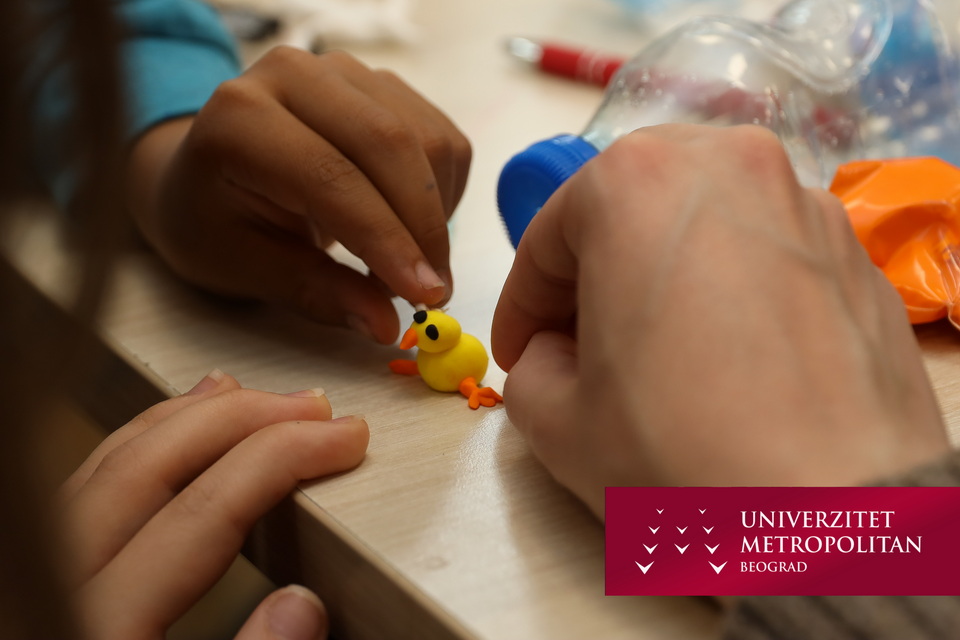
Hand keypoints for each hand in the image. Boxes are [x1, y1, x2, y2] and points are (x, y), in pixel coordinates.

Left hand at [59, 370, 367, 638]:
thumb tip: (302, 606)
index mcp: (102, 624)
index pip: (206, 509)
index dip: (284, 459)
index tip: (342, 439)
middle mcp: (57, 583)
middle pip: (154, 466)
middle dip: (246, 420)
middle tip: (314, 406)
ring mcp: (34, 574)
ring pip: (113, 460)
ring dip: (192, 417)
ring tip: (249, 393)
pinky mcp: (34, 576)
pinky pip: (88, 480)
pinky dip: (141, 441)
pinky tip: (171, 432)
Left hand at [126, 46, 470, 344]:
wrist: (210, 166)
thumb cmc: (215, 220)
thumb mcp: (247, 266)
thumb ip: (317, 292)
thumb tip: (385, 326)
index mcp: (239, 118)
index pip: (331, 177)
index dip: (386, 241)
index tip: (424, 297)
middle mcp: (292, 73)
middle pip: (389, 145)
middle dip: (424, 228)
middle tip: (433, 294)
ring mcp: (343, 69)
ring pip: (427, 141)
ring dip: (436, 214)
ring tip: (408, 263)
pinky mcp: (382, 83)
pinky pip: (441, 138)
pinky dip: (443, 193)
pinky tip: (412, 225)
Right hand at [491, 124, 948, 518]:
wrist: (837, 521)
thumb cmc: (679, 455)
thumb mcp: (556, 421)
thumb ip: (531, 366)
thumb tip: (558, 352)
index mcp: (636, 181)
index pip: (550, 236)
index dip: (522, 303)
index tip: (520, 352)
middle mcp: (729, 164)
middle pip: (630, 208)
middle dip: (594, 272)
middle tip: (580, 342)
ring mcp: (807, 204)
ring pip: (704, 225)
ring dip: (665, 276)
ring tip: (657, 353)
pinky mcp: (857, 256)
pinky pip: (768, 258)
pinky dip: (732, 293)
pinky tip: (728, 362)